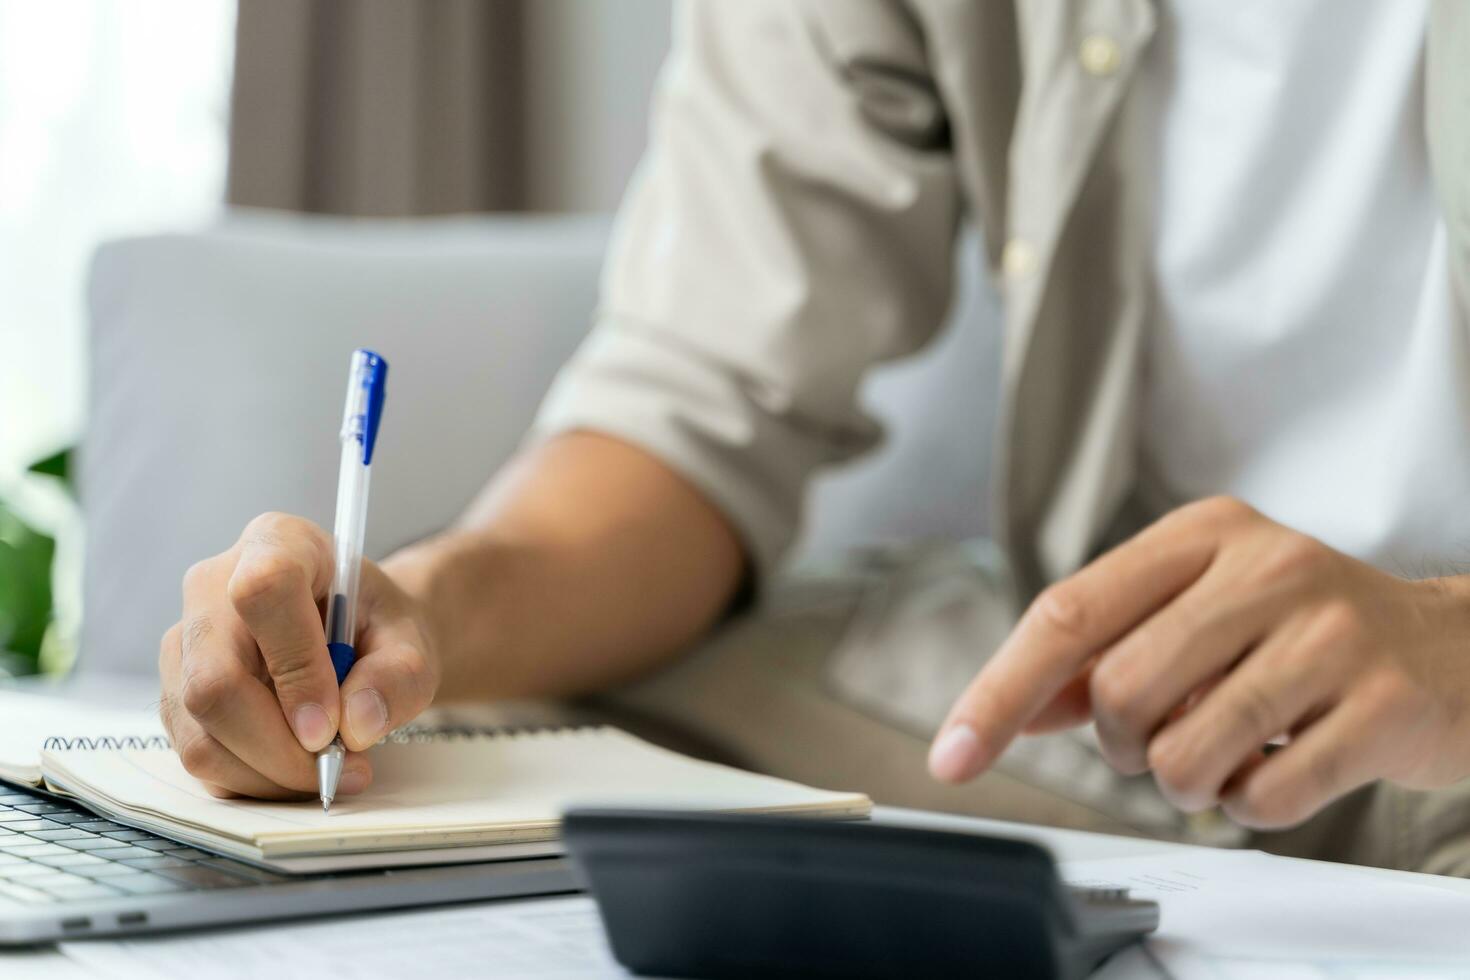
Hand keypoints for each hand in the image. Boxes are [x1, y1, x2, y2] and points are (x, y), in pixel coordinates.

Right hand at [159, 512, 440, 798]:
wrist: (358, 636)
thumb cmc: (379, 628)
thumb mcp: (412, 642)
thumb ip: (398, 676)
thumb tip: (355, 724)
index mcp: (279, 543)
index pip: (264, 592)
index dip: (296, 668)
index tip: (331, 724)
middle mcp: (214, 585)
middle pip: (214, 680)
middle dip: (278, 747)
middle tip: (336, 767)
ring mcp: (185, 641)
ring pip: (200, 730)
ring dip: (267, 772)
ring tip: (328, 769)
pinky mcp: (175, 692)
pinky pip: (198, 754)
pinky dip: (251, 779)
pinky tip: (295, 768)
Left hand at [927, 496, 1469, 828]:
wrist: (1455, 650)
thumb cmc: (1303, 633)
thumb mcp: (1200, 613)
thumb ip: (1102, 655)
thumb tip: (1009, 708)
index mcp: (1203, 533)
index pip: (1068, 613)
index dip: (999, 691)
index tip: (953, 752)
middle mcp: (1266, 567)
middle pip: (1122, 691)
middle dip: (1125, 744)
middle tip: (1166, 737)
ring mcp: (1330, 633)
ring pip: (1184, 751)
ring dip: (1186, 781)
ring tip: (1228, 751)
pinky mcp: (1382, 704)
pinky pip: (1261, 797)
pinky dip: (1249, 806)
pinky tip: (1281, 765)